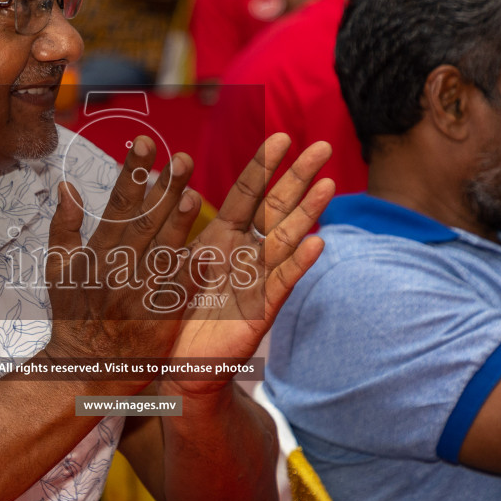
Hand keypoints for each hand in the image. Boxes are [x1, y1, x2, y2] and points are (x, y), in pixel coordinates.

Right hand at [41, 137, 201, 392]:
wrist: (83, 371)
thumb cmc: (71, 315)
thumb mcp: (58, 270)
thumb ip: (64, 226)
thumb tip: (67, 184)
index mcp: (95, 254)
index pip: (116, 205)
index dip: (132, 174)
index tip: (146, 144)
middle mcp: (116, 271)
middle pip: (144, 225)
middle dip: (163, 190)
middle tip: (183, 160)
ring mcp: (137, 297)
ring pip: (162, 255)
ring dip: (178, 226)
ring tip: (194, 195)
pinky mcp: (157, 322)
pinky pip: (177, 296)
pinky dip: (192, 277)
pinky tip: (211, 255)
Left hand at [159, 135, 334, 398]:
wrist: (177, 363)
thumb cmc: (176, 312)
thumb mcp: (172, 262)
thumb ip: (178, 229)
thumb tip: (182, 188)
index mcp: (223, 238)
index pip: (247, 193)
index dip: (263, 166)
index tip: (281, 136)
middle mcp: (246, 253)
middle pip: (277, 207)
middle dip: (298, 177)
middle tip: (324, 146)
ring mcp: (258, 279)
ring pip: (286, 239)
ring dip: (308, 213)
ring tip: (328, 185)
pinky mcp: (261, 309)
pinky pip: (281, 282)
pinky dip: (298, 264)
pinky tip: (317, 244)